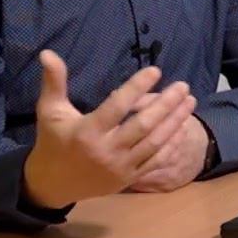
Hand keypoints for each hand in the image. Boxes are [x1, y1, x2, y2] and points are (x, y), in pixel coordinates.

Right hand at [23, 50, 195, 208]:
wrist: (53, 184)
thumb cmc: (52, 141)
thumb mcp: (49, 110)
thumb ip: (53, 81)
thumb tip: (47, 52)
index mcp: (88, 132)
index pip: (118, 106)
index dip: (137, 87)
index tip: (156, 71)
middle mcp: (107, 151)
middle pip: (144, 125)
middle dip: (167, 104)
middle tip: (183, 85)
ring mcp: (120, 167)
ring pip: (155, 143)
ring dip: (175, 121)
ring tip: (189, 101)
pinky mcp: (129, 178)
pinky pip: (156, 161)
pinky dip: (172, 144)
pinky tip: (183, 127)